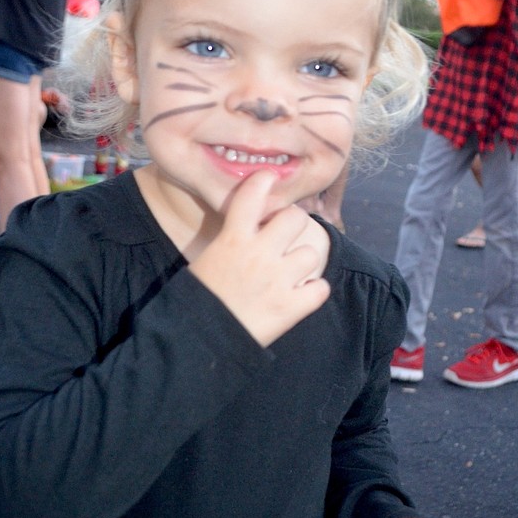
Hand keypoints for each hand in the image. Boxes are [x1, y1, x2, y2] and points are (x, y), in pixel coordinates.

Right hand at [188, 169, 330, 345]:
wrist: (200, 339)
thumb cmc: (197, 299)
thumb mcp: (207, 260)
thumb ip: (231, 242)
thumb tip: (247, 232)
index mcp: (233, 239)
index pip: (252, 196)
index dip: (263, 182)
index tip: (268, 179)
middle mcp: (259, 253)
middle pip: (294, 218)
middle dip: (292, 224)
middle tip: (285, 237)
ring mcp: (278, 279)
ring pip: (311, 253)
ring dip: (303, 263)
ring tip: (291, 274)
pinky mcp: (291, 307)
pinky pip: (320, 288)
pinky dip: (314, 292)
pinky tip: (301, 296)